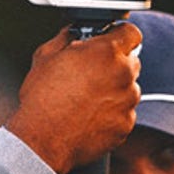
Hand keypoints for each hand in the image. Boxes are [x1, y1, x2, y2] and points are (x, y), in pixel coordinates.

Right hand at [4, 23, 141, 173]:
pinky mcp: (126, 125)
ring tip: (86, 98)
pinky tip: (89, 116)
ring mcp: (128, 102)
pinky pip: (124, 113)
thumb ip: (65, 37)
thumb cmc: (42, 99)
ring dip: (114, 89)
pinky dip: (112, 113)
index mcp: (107, 52)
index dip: (119, 34)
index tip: (111, 40)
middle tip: (91, 72)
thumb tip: (72, 32)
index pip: (131, 33)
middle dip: (114, 63)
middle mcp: (123, 75)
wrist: (43, 140)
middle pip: (131, 61)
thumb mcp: (45, 56)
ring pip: (128, 88)